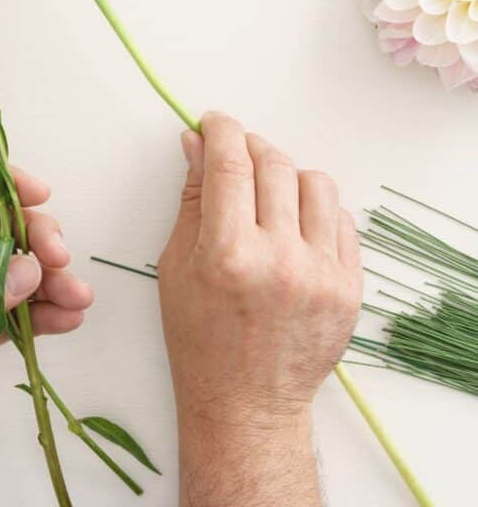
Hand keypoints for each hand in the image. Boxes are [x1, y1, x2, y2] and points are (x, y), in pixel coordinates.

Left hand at [0, 168, 92, 505]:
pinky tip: (66, 317)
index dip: (0, 185)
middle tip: (61, 259)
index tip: (39, 193)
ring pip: (11, 274)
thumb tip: (31, 267)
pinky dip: (38, 315)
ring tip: (79, 296)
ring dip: (47, 282)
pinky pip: (9, 313)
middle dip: (36, 240)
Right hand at [158, 113, 361, 506]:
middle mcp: (280, 260)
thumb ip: (193, 198)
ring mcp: (322, 275)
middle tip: (237, 156)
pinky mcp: (349, 288)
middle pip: (274, 164)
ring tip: (269, 196)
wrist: (246, 404)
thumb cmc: (200, 339)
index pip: (231, 162)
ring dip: (288, 176)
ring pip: (315, 183)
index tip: (214, 122)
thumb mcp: (177, 265)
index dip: (221, 129)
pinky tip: (294, 227)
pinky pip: (342, 220)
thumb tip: (197, 143)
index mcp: (228, 254)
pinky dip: (316, 212)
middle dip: (251, 147)